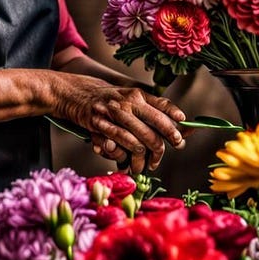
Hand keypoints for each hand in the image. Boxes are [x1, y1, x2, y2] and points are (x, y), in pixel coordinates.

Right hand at [50, 75, 185, 173]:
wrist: (76, 93)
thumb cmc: (108, 98)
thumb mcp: (129, 95)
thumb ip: (150, 107)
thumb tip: (177, 121)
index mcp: (137, 95)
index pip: (162, 107)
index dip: (174, 121)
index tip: (182, 136)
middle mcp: (127, 104)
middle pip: (154, 129)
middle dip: (162, 147)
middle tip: (162, 157)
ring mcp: (113, 116)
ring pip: (137, 142)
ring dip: (143, 160)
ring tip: (146, 166)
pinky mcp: (99, 127)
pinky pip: (117, 147)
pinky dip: (123, 157)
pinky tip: (127, 162)